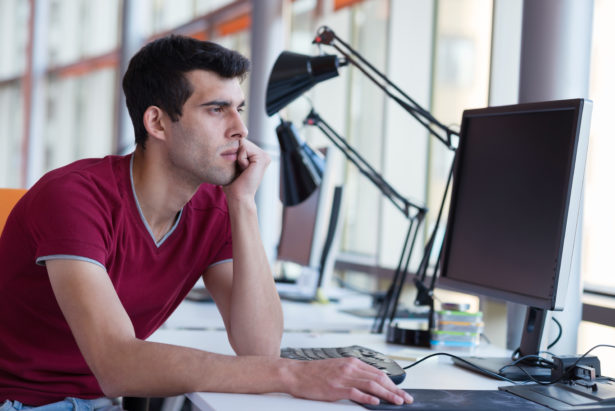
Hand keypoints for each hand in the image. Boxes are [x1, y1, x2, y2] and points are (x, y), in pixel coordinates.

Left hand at [222, 139, 269, 202]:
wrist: (239, 196)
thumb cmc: (232, 184)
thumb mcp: (232, 164)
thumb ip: (233, 151)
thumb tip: (226, 139)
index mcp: (257, 156)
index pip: (240, 142)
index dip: (233, 152)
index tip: (236, 168)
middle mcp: (263, 154)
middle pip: (241, 141)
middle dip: (235, 154)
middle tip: (240, 170)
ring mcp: (265, 156)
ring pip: (242, 144)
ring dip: (237, 158)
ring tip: (243, 171)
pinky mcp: (263, 157)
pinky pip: (244, 149)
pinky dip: (240, 160)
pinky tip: (245, 170)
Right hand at [284, 358, 413, 405]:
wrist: (297, 374)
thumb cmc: (315, 373)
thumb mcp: (338, 368)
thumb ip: (354, 373)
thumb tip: (370, 383)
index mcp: (352, 362)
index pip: (378, 372)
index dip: (393, 383)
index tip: (401, 391)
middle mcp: (350, 368)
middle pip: (379, 378)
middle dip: (395, 389)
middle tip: (406, 398)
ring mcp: (343, 378)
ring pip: (371, 385)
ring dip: (387, 394)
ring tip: (397, 402)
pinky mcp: (336, 388)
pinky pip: (355, 393)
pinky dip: (367, 398)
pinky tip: (376, 402)